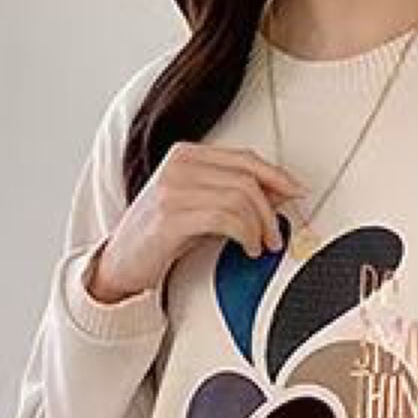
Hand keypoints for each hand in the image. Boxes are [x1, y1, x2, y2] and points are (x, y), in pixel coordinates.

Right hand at [87, 142, 305, 304]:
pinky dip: (246, 234)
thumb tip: (277, 195)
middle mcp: (179, 165)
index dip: (275, 175)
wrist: (121, 263)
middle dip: (270, 209)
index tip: (295, 192)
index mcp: (185, 154)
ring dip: (260, 226)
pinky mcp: (171, 216)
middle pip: (246, 177)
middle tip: (275, 235)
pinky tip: (247, 248)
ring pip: (240, 197)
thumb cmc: (159, 237)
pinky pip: (226, 217)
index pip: (243, 157)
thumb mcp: (199, 208)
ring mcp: (173, 188)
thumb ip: (231, 196)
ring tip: (260, 246)